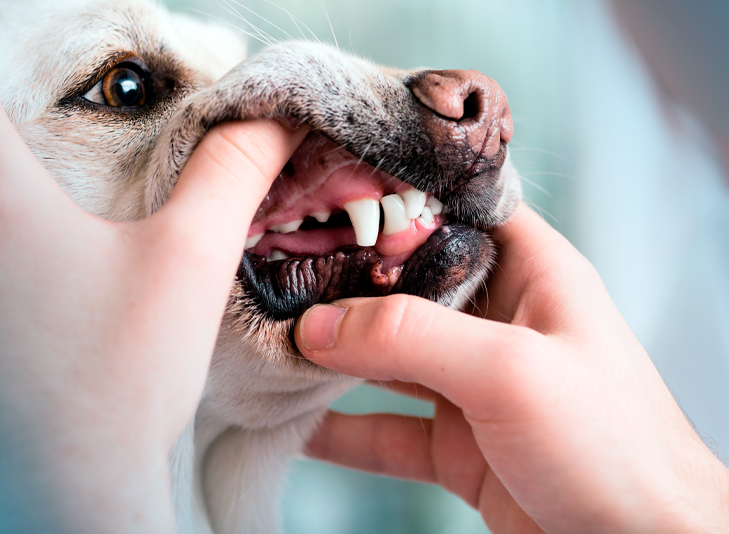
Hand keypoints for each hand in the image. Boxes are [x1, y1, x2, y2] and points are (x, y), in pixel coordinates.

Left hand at [0, 107, 306, 532]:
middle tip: (89, 156)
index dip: (41, 76)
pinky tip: (62, 250)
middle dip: (38, 121)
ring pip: (6, 184)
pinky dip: (30, 222)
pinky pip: (6, 233)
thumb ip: (235, 170)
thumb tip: (274, 119)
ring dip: (34, 175)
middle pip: (2, 127)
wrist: (77, 479)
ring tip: (85, 207)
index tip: (83, 90)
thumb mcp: (192, 254)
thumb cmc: (123, 373)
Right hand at [295, 205, 728, 533]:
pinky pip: (388, 429)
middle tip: (279, 273)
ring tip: (274, 346)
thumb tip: (318, 326)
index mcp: (533, 274)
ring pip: (391, 358)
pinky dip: (344, 430)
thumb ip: (411, 338)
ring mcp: (477, 385)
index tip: (330, 192)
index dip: (399, 198)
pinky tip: (299, 426)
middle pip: (410, 286)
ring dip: (336, 357)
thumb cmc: (615, 446)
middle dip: (348, 282)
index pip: (458, 211)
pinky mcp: (461, 444)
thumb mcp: (510, 371)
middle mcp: (502, 321)